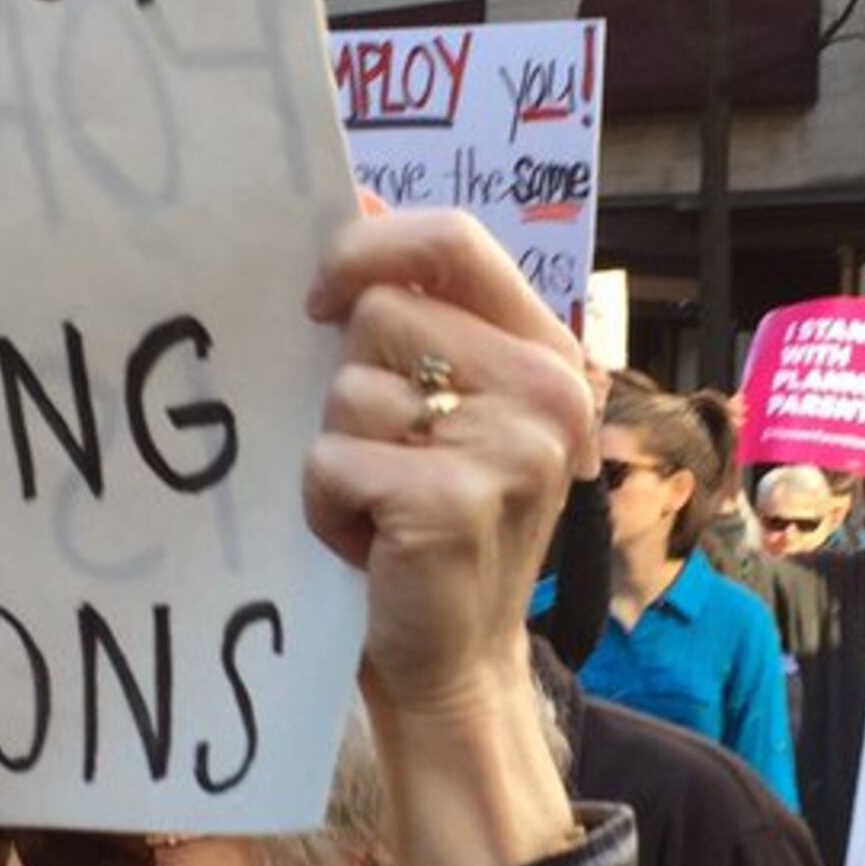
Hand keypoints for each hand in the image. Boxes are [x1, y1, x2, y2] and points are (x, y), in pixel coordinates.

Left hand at [304, 211, 593, 865]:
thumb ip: (415, 311)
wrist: (453, 667)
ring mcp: (509, 448)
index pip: (452, 239)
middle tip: (386, 457)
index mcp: (546, 352)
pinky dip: (326, 507)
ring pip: (345, 392)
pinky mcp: (453, 502)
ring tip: (378, 507)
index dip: (369, 249)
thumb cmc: (430, 526)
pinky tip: (369, 545)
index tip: (318, 298)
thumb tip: (355, 198)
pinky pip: (331, 461)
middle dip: (348, 385)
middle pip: (378, 315)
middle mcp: (545, 392)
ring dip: (334, 455)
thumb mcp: (440, 407)